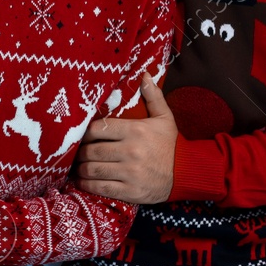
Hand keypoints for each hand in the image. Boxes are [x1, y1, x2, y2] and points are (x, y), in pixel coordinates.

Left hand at [75, 75, 176, 203]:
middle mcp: (131, 151)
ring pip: (92, 169)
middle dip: (80, 153)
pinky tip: (83, 181)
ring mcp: (130, 172)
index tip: (82, 137)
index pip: (97, 129)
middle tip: (77, 154)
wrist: (188, 173)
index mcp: (135, 130)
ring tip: (79, 167)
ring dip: (81, 169)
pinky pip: (101, 188)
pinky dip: (87, 185)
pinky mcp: (131, 191)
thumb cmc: (171, 144)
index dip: (84, 134)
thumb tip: (145, 74)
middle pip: (91, 151)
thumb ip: (153, 96)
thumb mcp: (164, 118)